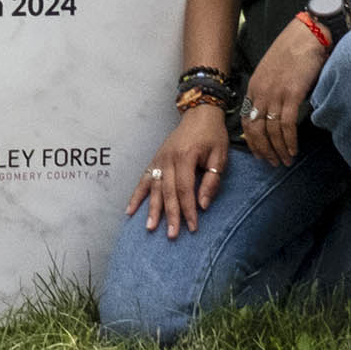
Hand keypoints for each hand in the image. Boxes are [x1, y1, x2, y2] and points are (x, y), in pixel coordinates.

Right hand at [125, 106, 232, 235]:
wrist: (199, 114)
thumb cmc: (213, 136)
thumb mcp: (220, 156)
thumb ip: (212, 181)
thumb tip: (203, 205)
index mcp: (186, 157)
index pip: (185, 189)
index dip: (189, 209)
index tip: (193, 227)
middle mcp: (168, 159)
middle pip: (168, 192)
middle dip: (170, 215)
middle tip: (172, 235)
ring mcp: (159, 159)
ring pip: (154, 188)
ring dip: (152, 209)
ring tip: (149, 227)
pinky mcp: (155, 160)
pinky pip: (144, 179)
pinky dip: (136, 195)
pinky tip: (130, 210)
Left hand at [238, 16, 328, 167]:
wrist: (308, 35)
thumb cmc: (294, 51)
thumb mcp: (274, 71)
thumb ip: (270, 90)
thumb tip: (274, 111)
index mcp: (254, 86)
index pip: (247, 120)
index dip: (252, 140)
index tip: (260, 153)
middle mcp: (261, 92)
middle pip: (255, 129)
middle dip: (263, 150)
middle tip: (272, 163)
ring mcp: (275, 93)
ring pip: (271, 131)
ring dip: (278, 149)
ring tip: (285, 161)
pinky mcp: (292, 94)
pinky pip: (287, 125)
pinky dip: (289, 141)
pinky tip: (293, 150)